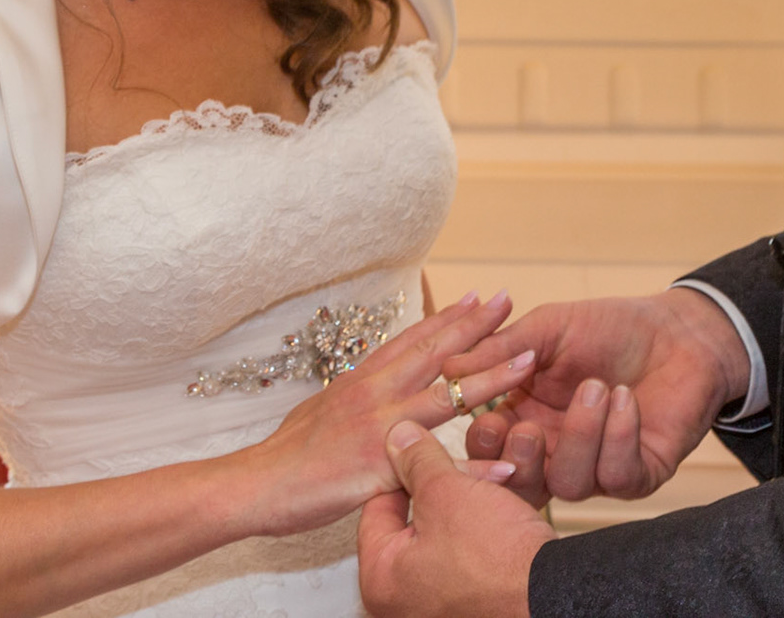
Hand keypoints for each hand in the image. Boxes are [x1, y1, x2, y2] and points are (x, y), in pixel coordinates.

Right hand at [226, 290, 535, 535]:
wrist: (255, 485)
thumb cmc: (288, 452)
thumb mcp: (325, 406)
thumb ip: (359, 393)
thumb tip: (375, 380)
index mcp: (363, 380)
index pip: (413, 339)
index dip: (448, 317)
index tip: (478, 298)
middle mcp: (375, 394)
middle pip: (436, 353)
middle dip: (477, 326)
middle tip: (511, 300)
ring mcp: (380, 429)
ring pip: (447, 399)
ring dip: (491, 379)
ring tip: (529, 363)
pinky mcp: (380, 469)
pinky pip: (438, 469)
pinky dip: (475, 469)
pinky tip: (508, 466)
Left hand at [359, 420, 553, 617]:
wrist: (554, 596)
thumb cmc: (496, 558)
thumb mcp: (447, 492)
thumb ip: (417, 461)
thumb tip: (397, 437)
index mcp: (382, 579)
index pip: (378, 507)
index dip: (406, 470)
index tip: (428, 449)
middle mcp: (405, 599)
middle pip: (416, 519)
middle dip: (449, 484)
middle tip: (473, 467)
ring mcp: (441, 604)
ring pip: (449, 530)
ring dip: (473, 499)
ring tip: (499, 478)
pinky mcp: (476, 601)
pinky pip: (473, 551)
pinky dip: (487, 525)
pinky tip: (509, 504)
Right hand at [450, 289, 747, 502]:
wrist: (678, 331)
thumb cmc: (610, 327)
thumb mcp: (549, 327)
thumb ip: (503, 348)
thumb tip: (449, 366)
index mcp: (524, 417)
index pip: (489, 448)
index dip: (484, 444)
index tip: (489, 419)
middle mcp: (556, 451)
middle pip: (521, 485)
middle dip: (521, 463)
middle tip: (531, 429)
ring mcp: (597, 467)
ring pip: (569, 485)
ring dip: (581, 436)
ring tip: (598, 388)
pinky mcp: (638, 473)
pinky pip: (618, 476)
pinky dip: (619, 437)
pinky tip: (626, 400)